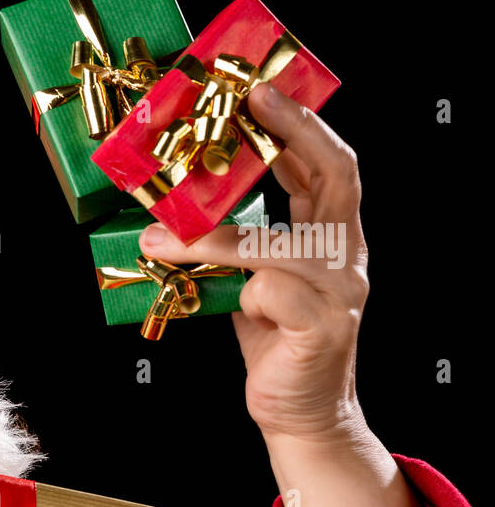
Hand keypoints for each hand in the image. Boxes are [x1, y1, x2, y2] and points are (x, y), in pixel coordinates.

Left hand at [138, 80, 369, 444]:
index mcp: (334, 238)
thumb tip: (179, 209)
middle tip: (247, 103)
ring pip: (277, 243)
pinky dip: (236, 290)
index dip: (300, 125)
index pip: (330, 166)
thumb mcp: (252, 281)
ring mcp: (342, 290)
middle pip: (336, 176)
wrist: (300, 414)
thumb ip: (236, 244)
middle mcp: (347, 256)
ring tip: (159, 235)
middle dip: (293, 132)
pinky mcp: (323, 326)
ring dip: (213, 236)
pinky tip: (219, 300)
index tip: (262, 92)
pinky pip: (271, 290)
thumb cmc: (276, 343)